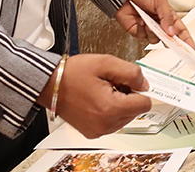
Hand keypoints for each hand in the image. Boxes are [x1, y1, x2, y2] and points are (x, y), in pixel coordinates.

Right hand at [37, 54, 151, 138]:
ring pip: (125, 117)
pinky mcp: (92, 132)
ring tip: (103, 91)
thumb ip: (131, 73)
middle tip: (111, 83)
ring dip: (120, 104)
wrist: (49, 84)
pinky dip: (110, 111)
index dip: (139, 89)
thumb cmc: (72, 73)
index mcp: (110, 108)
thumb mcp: (106, 63)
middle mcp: (105, 124)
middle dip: (128, 96)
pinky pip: (113, 123)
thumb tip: (145, 84)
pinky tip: (98, 99)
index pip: (145, 104)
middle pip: (135, 111)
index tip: (131, 82)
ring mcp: (98, 130)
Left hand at [116, 0, 193, 47]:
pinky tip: (140, 21)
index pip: (180, 31)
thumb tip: (171, 33)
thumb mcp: (160, 1)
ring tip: (148, 21)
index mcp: (169, 17)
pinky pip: (143, 37)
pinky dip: (142, 30)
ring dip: (153, 32)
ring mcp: (149, 29)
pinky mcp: (138, 32)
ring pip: (155, 40)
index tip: (191, 48)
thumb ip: (167, 17)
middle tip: (168, 39)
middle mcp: (160, 25)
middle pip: (169, 39)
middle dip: (170, 41)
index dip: (187, 40)